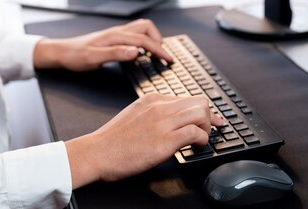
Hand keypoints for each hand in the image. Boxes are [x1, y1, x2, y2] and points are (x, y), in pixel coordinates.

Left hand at [33, 19, 172, 70]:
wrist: (61, 52)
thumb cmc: (75, 56)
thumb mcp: (94, 58)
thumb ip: (116, 54)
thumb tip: (135, 52)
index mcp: (116, 36)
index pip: (144, 40)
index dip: (159, 50)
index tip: (169, 60)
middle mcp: (117, 32)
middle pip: (146, 28)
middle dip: (158, 40)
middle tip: (163, 56)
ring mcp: (115, 34)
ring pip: (140, 29)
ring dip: (151, 39)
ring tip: (155, 53)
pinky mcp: (113, 38)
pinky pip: (134, 35)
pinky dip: (143, 41)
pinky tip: (141, 53)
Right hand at [64, 94, 224, 188]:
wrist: (97, 153)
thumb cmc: (112, 141)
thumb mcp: (134, 115)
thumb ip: (153, 113)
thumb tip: (172, 121)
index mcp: (152, 99)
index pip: (186, 97)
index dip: (202, 110)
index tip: (211, 119)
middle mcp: (160, 107)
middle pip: (200, 101)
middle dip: (209, 117)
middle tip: (209, 130)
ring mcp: (163, 122)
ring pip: (201, 113)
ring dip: (208, 128)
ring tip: (201, 140)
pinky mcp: (165, 140)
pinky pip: (196, 133)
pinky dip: (202, 141)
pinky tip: (196, 147)